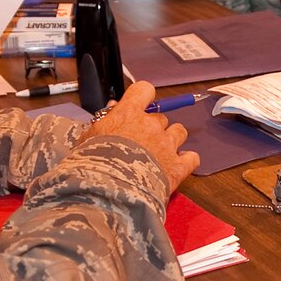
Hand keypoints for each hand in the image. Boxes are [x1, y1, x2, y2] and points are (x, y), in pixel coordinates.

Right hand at [81, 81, 198, 195]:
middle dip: (153, 127)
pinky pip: (192, 158)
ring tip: (160, 152)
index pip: (144, 90)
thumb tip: (114, 107)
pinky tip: (177, 166)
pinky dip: (187, 161)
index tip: (140, 105)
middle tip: (140, 142)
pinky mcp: (177, 167)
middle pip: (161, 116)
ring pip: (179, 132)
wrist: (108, 190)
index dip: (143, 97)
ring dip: (172, 139)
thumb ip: (102, 120)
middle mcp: (151, 125)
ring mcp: (167, 145)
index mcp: (129, 114)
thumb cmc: (93, 164)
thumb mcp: (88, 137)